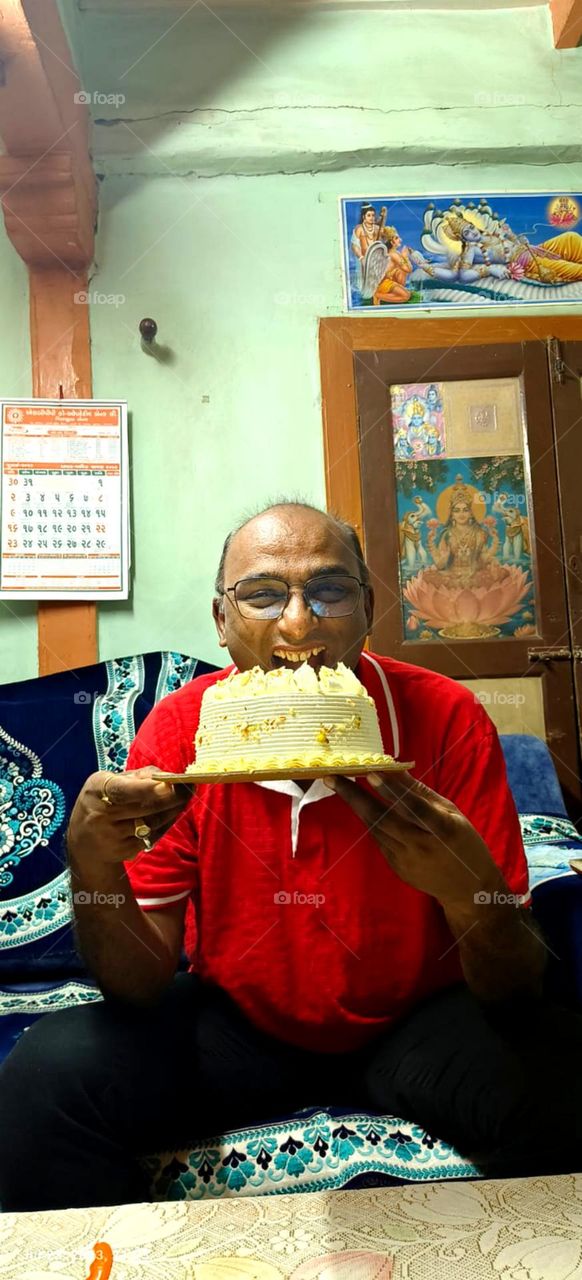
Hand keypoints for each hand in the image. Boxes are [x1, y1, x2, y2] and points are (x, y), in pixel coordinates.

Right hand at [67, 766, 193, 866]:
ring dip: (172, 810)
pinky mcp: (123, 851)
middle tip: (189, 788)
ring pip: (152, 823)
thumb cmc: (103, 801)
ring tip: (184, 798)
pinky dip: (165, 825)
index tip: (169, 785)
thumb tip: (169, 777)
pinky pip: (152, 837)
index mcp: (97, 789)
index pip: (122, 790)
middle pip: (143, 808)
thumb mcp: (110, 782)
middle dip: (171, 798)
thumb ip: (139, 777)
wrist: (83, 841)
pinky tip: (170, 815)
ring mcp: (111, 836)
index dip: (146, 788)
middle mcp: (101, 814)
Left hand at [324, 771, 503, 911]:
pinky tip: (359, 805)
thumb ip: (422, 794)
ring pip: (376, 829)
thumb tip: (397, 769)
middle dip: (355, 797)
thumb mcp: (452, 814)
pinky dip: (370, 821)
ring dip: (356, 806)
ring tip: (338, 785)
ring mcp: (406, 860)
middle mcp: (421, 846)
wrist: (468, 891)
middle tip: (331, 777)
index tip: (371, 773)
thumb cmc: (465, 844)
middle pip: (383, 818)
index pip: (414, 808)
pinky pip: (380, 839)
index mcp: (443, 829)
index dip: (393, 791)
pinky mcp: (397, 868)